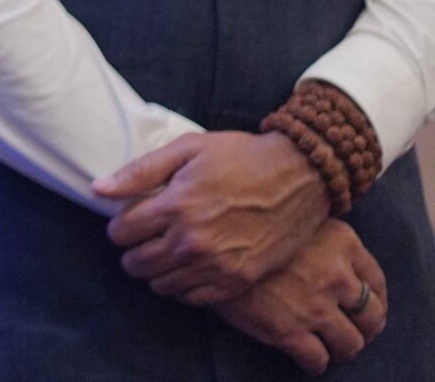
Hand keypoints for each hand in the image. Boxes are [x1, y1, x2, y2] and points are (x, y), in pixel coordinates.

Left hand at [97, 131, 330, 303]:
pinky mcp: (239, 279)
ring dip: (154, 271)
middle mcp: (192, 240)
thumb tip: (97, 188)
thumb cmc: (241, 157)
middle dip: (132, 250)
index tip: (128, 221)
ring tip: (162, 253)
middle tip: (142, 239)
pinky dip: (182, 287)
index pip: (121, 232)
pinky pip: (194, 297)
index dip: (119, 226)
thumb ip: (138, 171)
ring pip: (161, 284)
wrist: (301, 176)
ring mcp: (217, 264)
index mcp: (175, 205)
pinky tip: (186, 269)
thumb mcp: (186, 149)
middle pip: (137, 262)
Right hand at [212, 219, 386, 374]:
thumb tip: (328, 255)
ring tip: (331, 348)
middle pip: (372, 316)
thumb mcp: (290, 215)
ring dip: (343, 349)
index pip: (376, 280)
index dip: (373, 298)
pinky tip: (307, 359)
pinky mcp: (289, 331)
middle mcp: (336, 274)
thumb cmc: (242, 223)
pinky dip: (316, 364)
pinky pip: (317, 360)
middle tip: (350, 329)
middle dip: (364, 328)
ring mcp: (315, 305)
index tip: (363, 304)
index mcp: (341, 241)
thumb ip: (317, 234)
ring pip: (350, 344)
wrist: (202, 239)